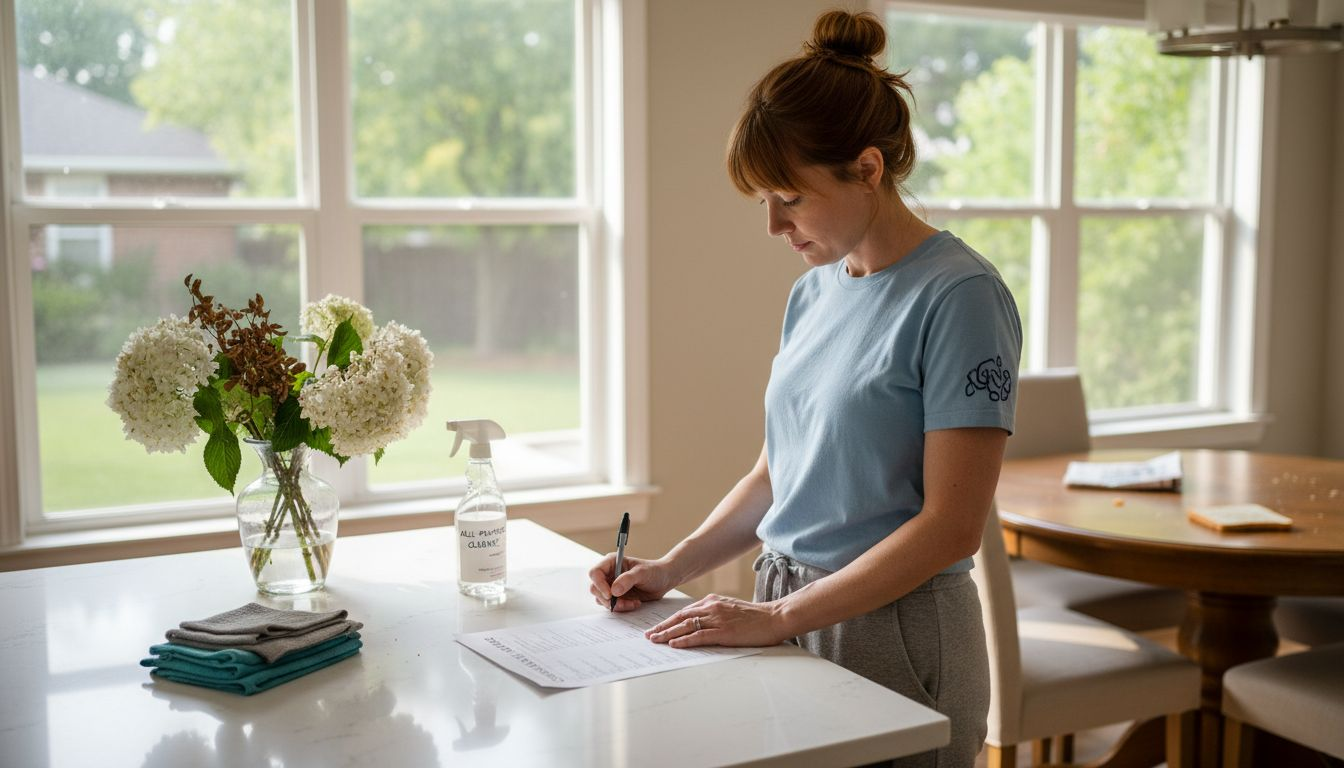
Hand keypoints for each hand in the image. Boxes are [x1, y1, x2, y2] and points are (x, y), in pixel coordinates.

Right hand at [588, 554, 677, 611]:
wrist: (664, 580)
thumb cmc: (654, 571)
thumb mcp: (642, 573)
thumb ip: (628, 580)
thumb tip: (614, 591)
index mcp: (611, 562)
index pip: (595, 573)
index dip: (599, 584)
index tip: (610, 594)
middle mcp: (609, 574)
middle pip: (595, 588)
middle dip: (607, 598)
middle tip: (621, 603)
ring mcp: (611, 586)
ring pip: (601, 599)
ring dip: (615, 605)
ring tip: (632, 603)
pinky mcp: (616, 597)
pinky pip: (611, 606)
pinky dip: (621, 608)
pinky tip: (634, 603)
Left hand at [645, 594, 788, 648]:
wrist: (774, 617)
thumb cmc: (755, 617)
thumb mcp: (730, 609)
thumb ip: (714, 613)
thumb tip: (698, 622)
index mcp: (712, 601)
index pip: (684, 611)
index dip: (668, 620)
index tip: (656, 628)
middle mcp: (712, 607)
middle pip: (680, 617)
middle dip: (662, 627)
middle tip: (648, 636)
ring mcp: (717, 619)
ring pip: (686, 626)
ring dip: (668, 634)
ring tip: (655, 641)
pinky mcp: (724, 632)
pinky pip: (699, 636)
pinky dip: (684, 640)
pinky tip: (674, 644)